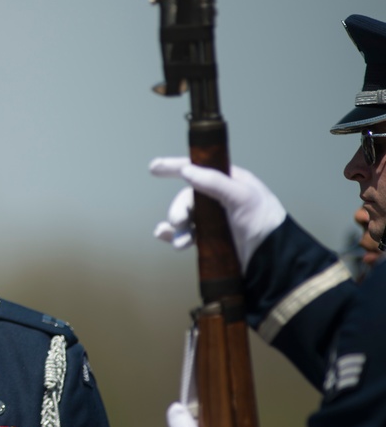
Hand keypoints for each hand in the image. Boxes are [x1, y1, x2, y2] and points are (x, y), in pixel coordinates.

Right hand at [149, 156, 285, 270]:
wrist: (273, 259)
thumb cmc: (264, 222)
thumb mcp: (242, 197)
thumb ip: (214, 182)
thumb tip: (186, 170)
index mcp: (229, 182)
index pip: (198, 169)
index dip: (175, 167)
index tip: (153, 168)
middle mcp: (219, 199)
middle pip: (187, 198)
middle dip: (179, 210)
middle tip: (178, 223)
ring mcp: (214, 220)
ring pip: (185, 218)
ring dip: (177, 229)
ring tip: (181, 243)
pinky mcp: (210, 240)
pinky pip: (185, 234)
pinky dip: (173, 236)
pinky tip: (167, 239)